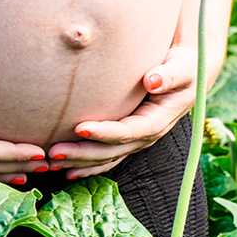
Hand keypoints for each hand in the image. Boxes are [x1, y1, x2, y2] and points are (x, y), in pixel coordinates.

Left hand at [45, 45, 198, 178]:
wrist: (184, 75)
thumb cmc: (182, 66)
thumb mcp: (183, 66)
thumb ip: (170, 74)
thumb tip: (153, 81)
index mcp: (158, 120)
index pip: (128, 130)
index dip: (105, 132)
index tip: (79, 128)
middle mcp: (146, 135)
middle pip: (112, 150)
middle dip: (83, 153)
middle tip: (54, 152)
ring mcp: (136, 140)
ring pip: (106, 157)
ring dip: (79, 162)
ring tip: (52, 163)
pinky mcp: (127, 139)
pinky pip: (106, 157)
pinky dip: (86, 165)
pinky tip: (66, 170)